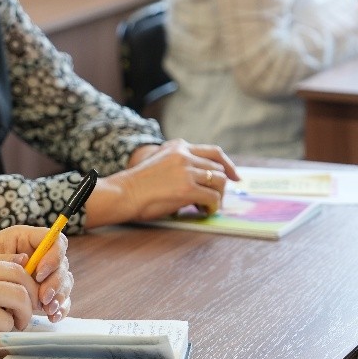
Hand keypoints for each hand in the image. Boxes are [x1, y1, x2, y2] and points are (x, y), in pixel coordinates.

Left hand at [0, 225, 73, 322]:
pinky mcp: (42, 291)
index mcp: (25, 239)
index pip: (53, 239)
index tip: (39, 273)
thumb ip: (5, 260)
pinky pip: (60, 297)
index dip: (53, 255)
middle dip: (56, 282)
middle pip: (62, 263)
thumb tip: (26, 261)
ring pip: (64, 281)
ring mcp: (42, 274)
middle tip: (43, 298)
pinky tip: (52, 316)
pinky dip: (60, 307)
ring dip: (60, 296)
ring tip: (47, 310)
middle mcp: (38, 254)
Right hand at [84, 138, 239, 226]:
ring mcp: (186, 170)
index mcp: (177, 147)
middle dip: (221, 186)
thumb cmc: (137, 185)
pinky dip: (212, 207)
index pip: (214, 152)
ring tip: (206, 207)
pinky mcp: (187, 188)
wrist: (122, 193)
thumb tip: (203, 182)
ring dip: (217, 197)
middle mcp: (184, 154)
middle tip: (215, 201)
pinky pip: (213, 198)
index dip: (228, 165)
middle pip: (218, 168)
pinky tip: (203, 211)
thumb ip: (180, 166)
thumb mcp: (160, 164)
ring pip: (219, 182)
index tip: (235, 177)